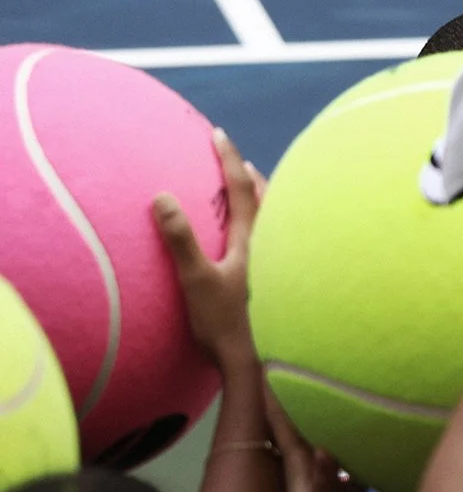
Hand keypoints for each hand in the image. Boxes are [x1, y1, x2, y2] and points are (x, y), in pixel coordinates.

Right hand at [153, 128, 261, 372]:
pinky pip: (262, 234)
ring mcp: (267, 260)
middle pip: (265, 196)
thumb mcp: (195, 278)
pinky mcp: (262, 276)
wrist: (244, 357)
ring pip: (268, 215)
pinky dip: (254, 217)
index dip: (230, 158)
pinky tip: (242, 230)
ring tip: (244, 180)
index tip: (217, 134)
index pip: (243, 187)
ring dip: (256, 194)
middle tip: (231, 152)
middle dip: (247, 171)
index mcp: (253, 239)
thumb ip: (180, 239)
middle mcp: (266, 244)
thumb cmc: (221, 321)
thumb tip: (163, 198)